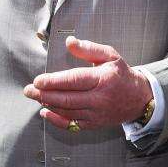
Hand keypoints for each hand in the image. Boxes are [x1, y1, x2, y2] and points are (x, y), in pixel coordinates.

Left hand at [23, 36, 152, 130]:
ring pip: (68, 112)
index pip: (74, 80)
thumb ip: (89, 48)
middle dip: (44, 95)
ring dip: (48, 105)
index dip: (54, 81)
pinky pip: (72, 125)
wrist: (139, 99)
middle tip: (28, 90)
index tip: (37, 80)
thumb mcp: (110, 56)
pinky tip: (45, 112)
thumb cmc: (121, 74)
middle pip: (67, 99)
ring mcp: (97, 114)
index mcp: (102, 79)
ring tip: (35, 97)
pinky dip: (57, 120)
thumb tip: (69, 41)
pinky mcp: (95, 124)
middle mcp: (99, 99)